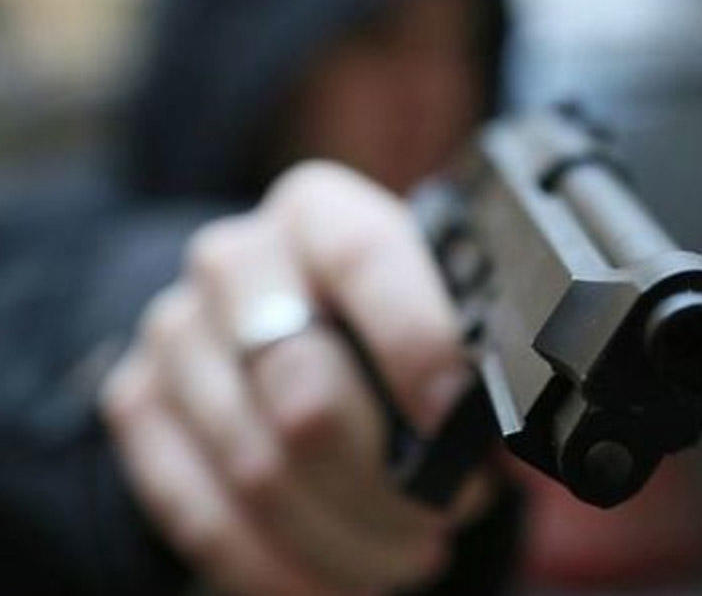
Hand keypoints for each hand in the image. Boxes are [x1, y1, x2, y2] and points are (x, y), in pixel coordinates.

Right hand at [100, 162, 480, 594]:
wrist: (272, 316)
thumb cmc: (374, 313)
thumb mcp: (428, 299)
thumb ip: (463, 342)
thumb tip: (493, 423)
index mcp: (319, 213)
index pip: (363, 259)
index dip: (415, 344)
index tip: (455, 422)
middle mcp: (235, 261)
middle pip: (303, 390)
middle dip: (389, 480)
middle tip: (446, 509)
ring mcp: (176, 334)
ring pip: (259, 469)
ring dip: (349, 535)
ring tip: (408, 547)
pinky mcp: (137, 404)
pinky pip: (204, 515)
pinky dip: (282, 567)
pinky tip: (338, 578)